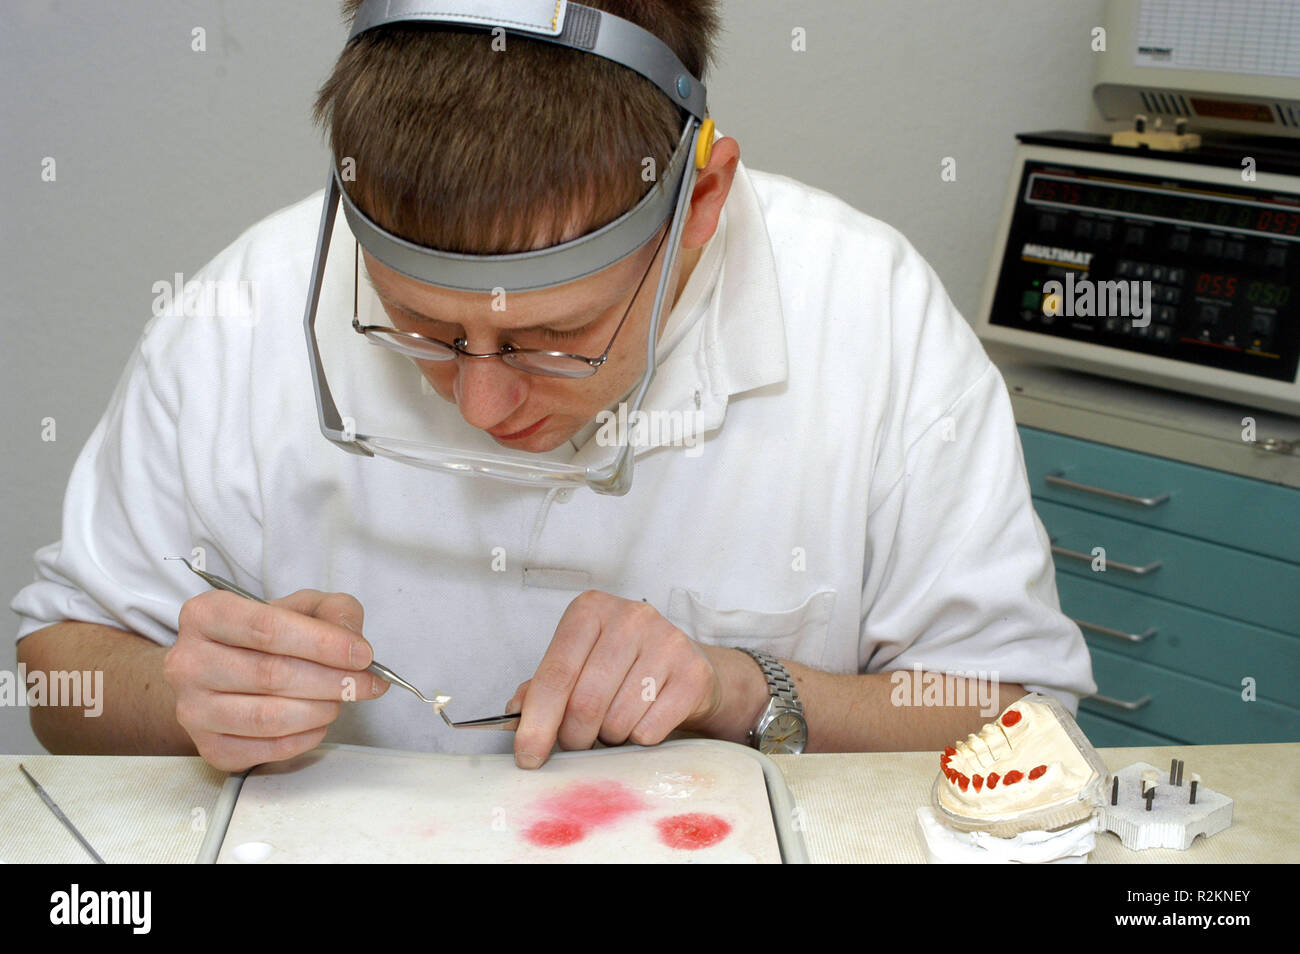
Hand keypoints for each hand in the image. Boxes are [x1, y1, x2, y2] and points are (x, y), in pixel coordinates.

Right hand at [164, 588, 387, 771]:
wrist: (218, 675)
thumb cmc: (264, 637)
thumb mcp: (301, 607)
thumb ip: (333, 612)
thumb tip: (352, 641)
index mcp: (206, 614)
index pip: (267, 628)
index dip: (322, 643)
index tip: (362, 654)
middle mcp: (188, 662)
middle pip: (271, 674)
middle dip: (332, 680)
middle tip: (367, 683)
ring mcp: (193, 709)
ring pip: (269, 716)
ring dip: (320, 710)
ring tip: (341, 699)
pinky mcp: (209, 747)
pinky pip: (266, 749)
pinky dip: (305, 738)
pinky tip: (319, 722)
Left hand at [507, 591, 722, 768]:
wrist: (686, 667)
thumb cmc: (622, 666)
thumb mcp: (579, 664)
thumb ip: (543, 687)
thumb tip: (516, 715)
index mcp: (590, 610)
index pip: (555, 673)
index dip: (537, 722)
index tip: (527, 757)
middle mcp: (630, 618)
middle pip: (585, 701)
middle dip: (573, 737)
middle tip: (576, 744)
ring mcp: (666, 641)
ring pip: (617, 719)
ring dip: (608, 737)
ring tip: (615, 722)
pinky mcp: (693, 672)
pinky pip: (650, 729)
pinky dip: (638, 738)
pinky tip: (642, 719)